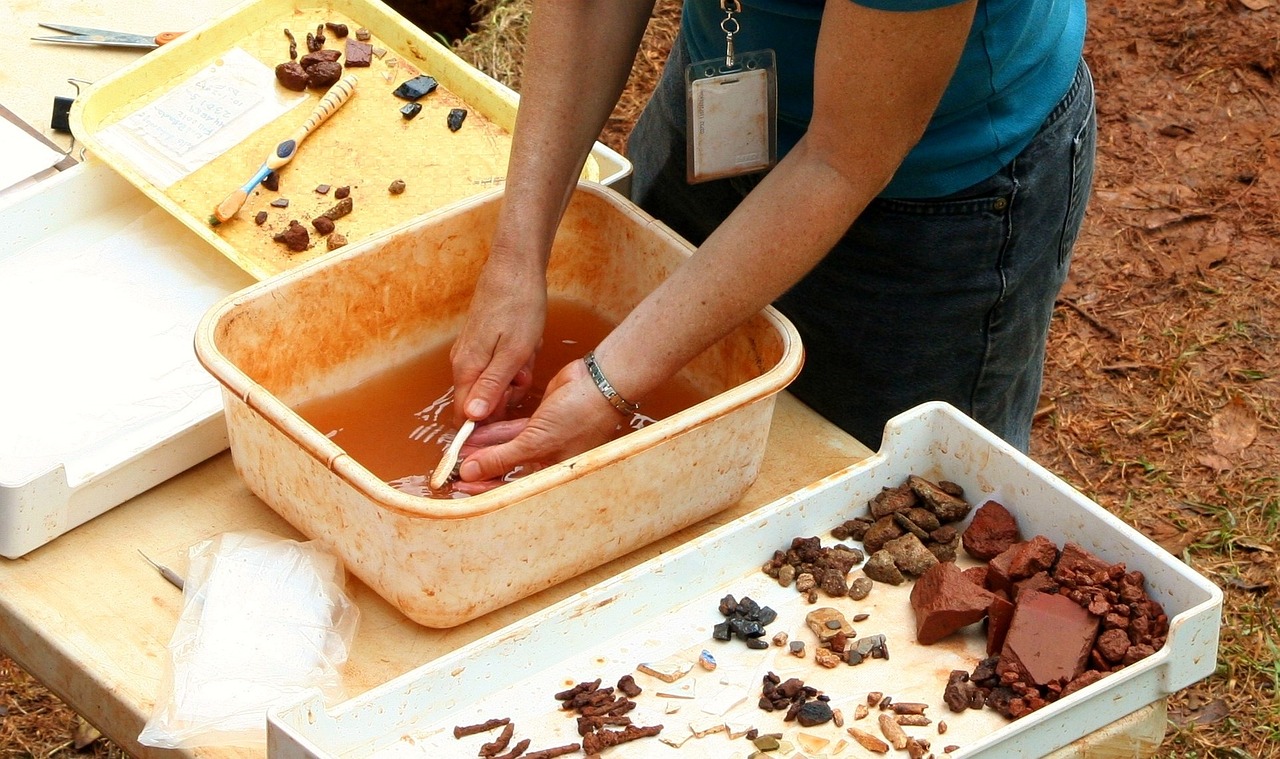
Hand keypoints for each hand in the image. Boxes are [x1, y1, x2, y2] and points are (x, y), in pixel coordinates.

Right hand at [450, 254, 546, 423]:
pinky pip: (498, 363)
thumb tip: (471, 417)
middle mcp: (462, 362)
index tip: (512, 406)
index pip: (466, 414)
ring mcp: (470, 350)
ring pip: (493, 380)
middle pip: (482, 400)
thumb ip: (492, 387)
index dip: (490, 420)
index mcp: (467, 368)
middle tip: (525, 372)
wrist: (515, 266)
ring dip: (515, 373)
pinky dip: (516, 359)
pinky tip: (526, 343)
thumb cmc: (519, 307)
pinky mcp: (481, 340)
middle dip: (508, 393)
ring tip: (528, 351)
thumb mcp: (514, 353)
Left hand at [456, 358, 623, 484]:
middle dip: (481, 466)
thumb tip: (470, 472)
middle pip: (507, 469)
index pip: (512, 489)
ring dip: (485, 447)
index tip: (461, 486)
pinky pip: (513, 430)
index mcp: (552, 476)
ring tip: (460, 446)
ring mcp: (545, 440)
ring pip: (508, 447)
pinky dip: (496, 431)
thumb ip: (501, 457)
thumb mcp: (536, 441)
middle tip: (454, 465)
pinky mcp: (542, 421)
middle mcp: (548, 461)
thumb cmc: (578, 418)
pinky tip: (476, 430)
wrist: (599, 383)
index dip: (484, 488)